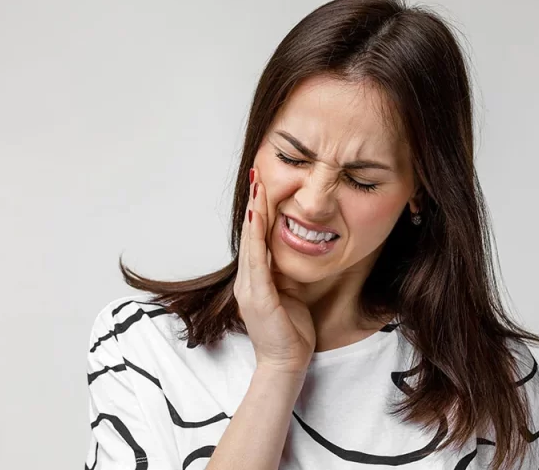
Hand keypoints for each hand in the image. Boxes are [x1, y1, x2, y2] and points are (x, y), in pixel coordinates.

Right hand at [233, 167, 316, 375]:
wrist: (286, 364)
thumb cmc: (291, 332)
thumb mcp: (289, 294)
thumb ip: (284, 274)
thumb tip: (291, 252)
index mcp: (255, 280)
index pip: (256, 239)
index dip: (258, 212)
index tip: (262, 187)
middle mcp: (247, 281)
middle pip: (251, 235)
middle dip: (254, 205)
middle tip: (257, 176)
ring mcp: (249, 289)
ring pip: (251, 243)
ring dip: (254, 214)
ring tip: (257, 188)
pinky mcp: (259, 298)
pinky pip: (257, 262)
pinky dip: (256, 238)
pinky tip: (256, 218)